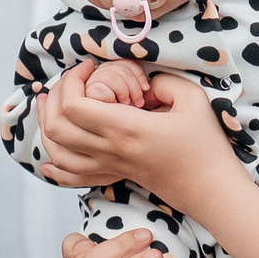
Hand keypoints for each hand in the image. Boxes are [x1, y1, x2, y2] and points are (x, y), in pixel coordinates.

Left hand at [35, 64, 238, 204]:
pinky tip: (50, 159)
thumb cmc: (206, 146)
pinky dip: (56, 168)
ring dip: (47, 128)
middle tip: (70, 81)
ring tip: (51, 107)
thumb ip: (164, 81)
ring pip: (57, 153)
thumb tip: (144, 79)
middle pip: (57, 127)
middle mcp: (110, 150)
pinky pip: (74, 178)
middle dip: (54, 98)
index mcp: (126, 128)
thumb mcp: (192, 99)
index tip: (89, 66)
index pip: (75, 105)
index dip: (71, 80)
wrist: (212, 190)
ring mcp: (110, 167)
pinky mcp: (115, 177)